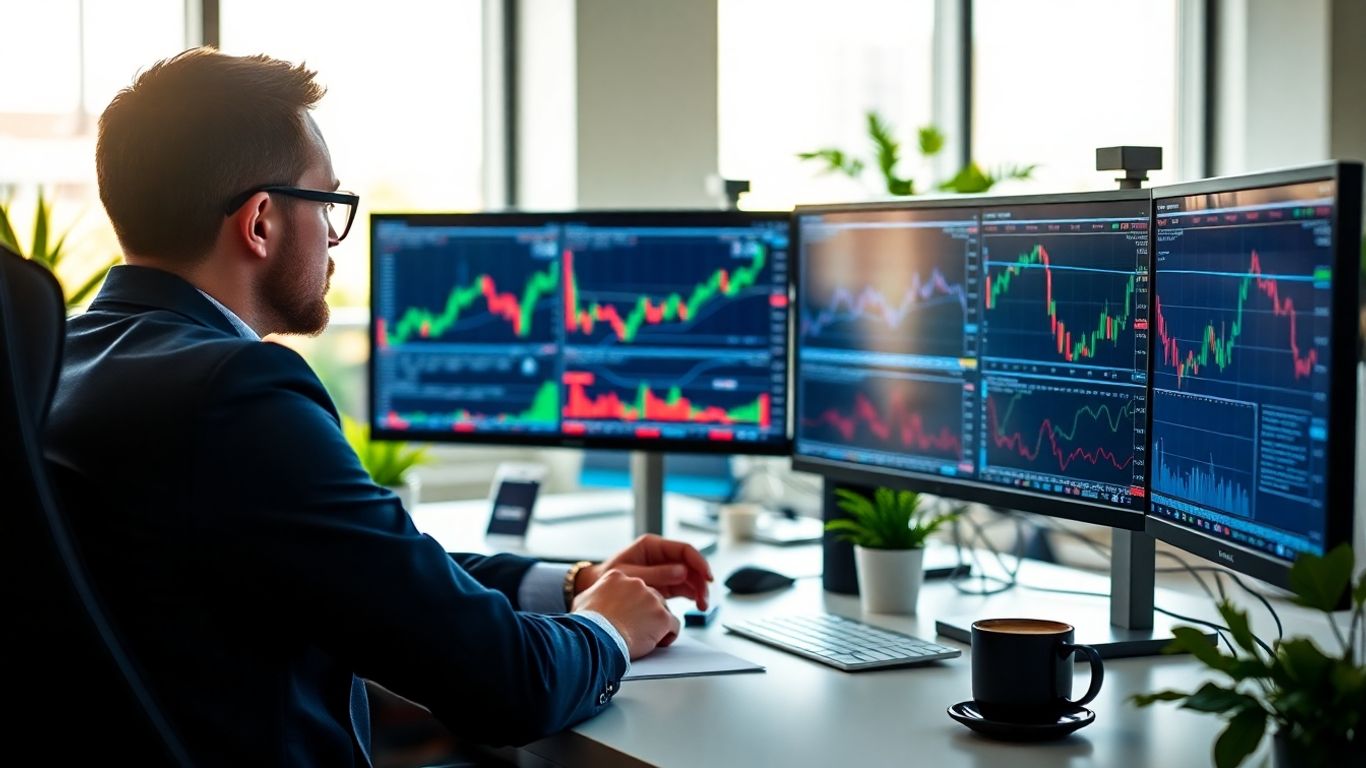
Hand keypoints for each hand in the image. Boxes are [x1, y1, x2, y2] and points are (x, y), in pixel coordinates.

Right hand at [573, 570, 679, 658]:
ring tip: (644, 638)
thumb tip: (593, 598)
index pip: (632, 588)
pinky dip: (668, 635)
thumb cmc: (586, 624)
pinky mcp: (662, 617)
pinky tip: (657, 643)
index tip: (626, 617)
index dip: (631, 605)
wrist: (595, 638)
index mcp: (617, 577)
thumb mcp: (582, 601)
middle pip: (650, 597)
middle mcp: (637, 583)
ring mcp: (651, 599)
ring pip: (663, 610)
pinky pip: (674, 625)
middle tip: (635, 630)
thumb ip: (594, 594)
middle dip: (645, 613)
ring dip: (656, 623)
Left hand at [576, 534, 712, 609]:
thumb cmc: (606, 578)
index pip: (684, 550)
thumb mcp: (630, 575)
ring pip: (689, 577)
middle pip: (690, 565)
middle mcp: (660, 556)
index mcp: (652, 546)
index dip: (699, 562)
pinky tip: (696, 606)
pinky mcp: (663, 584)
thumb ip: (656, 574)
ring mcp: (663, 570)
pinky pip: (683, 587)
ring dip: (698, 590)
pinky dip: (691, 596)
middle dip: (701, 581)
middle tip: (704, 599)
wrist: (594, 591)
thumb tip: (682, 572)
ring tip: (702, 606)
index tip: (707, 576)